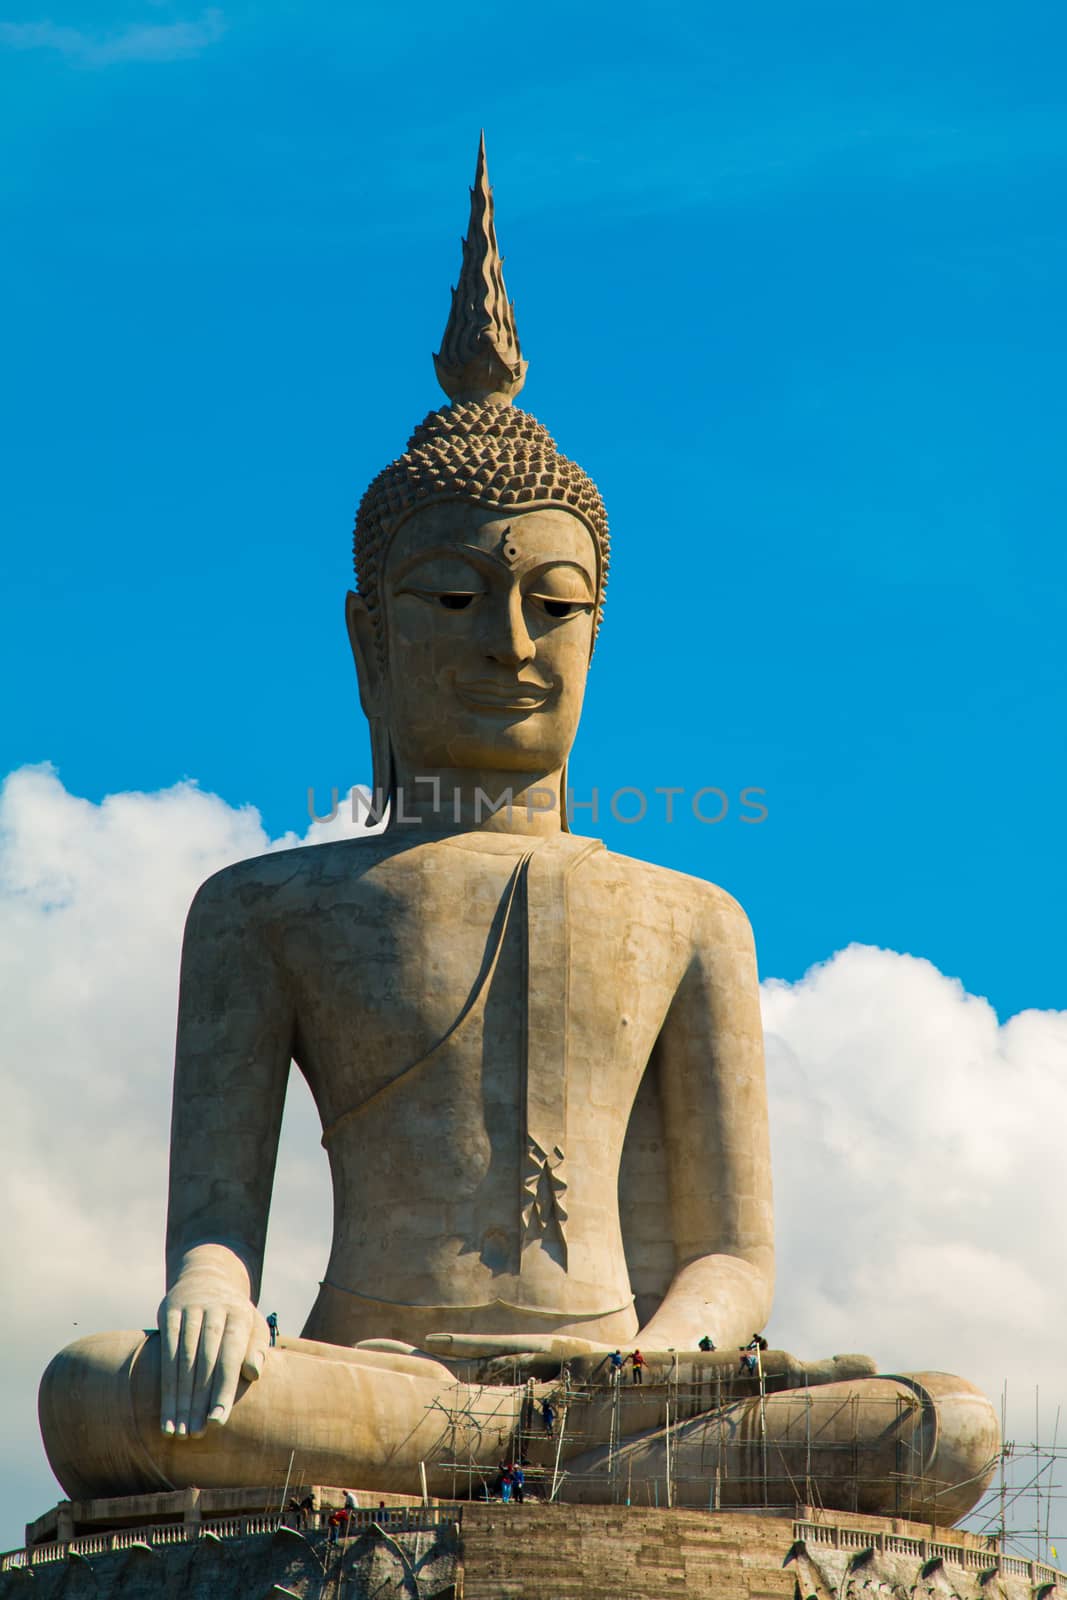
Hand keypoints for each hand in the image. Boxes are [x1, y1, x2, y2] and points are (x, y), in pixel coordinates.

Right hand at [158, 1248, 268, 1436]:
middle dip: (199, 1401)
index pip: (230, 1357)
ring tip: (179, 1433)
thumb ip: (256, 1348)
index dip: (223, 1389)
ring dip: (179, 1400)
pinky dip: (166, 1388)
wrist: (207, 1277)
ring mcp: (189, 1310)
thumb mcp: (252, 1325)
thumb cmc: (235, 1315)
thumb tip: (253, 1373)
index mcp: (239, 1315)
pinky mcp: (169, 1313)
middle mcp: (214, 1310)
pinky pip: (165, 1355)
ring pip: (182, 1362)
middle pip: (204, 1363)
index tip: (217, 1421)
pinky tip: (167, 1415)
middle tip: (196, 1434)